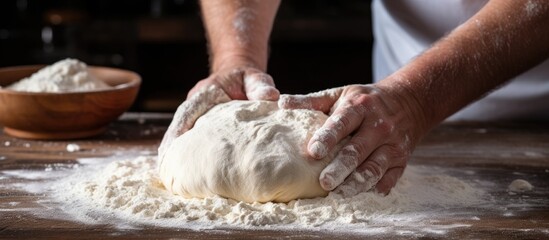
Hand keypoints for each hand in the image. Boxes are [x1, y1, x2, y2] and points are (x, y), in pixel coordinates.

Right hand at [158, 66, 279, 161]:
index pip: (188, 111)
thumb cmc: (247, 79)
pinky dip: (184, 153)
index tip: (171, 148)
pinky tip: (184, 173)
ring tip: (170, 177)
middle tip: (165, 171)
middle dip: (171, 147)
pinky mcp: (199, 124)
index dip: (179, 130)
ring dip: (174, 153)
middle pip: (179, 126)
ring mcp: (196, 115)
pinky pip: (188, 139)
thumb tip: (271, 96)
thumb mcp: (255, 78)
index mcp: (206, 92)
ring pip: (180, 134)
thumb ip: (260, 85)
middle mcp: (196, 104)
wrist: (240, 77)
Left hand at [279, 84, 423, 194]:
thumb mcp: (340, 94)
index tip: (313, 151)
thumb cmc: (365, 100)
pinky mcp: (402, 159)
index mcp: (360, 107)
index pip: (343, 122)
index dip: (328, 137)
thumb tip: (281, 103)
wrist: (408, 101)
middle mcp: (378, 126)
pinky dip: (380, 186)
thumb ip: (312, 102)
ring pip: (375, 166)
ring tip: (341, 194)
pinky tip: (367, 193)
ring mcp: (392, 144)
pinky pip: (391, 176)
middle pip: (358, 149)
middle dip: (341, 167)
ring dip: (358, 182)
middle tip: (324, 183)